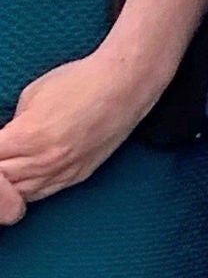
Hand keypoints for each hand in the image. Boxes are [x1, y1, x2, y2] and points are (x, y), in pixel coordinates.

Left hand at [0, 44, 155, 209]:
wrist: (124, 86)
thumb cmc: (80, 82)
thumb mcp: (30, 96)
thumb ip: (13, 125)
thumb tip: (3, 142)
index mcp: (27, 136)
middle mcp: (45, 160)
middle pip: (2, 182)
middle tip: (2, 156)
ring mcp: (63, 171)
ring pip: (19, 195)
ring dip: (9, 185)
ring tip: (7, 173)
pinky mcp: (78, 175)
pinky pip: (43, 193)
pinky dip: (28, 190)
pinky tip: (22, 180)